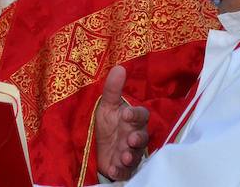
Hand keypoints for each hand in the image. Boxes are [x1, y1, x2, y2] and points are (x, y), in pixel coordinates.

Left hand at [95, 65, 149, 180]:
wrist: (97, 146)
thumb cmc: (107, 123)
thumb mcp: (107, 105)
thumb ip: (112, 89)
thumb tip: (119, 67)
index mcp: (132, 119)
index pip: (141, 116)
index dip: (135, 115)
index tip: (126, 114)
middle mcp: (134, 136)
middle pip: (142, 138)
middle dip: (137, 139)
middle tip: (130, 139)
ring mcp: (130, 153)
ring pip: (136, 156)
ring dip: (131, 157)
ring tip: (124, 157)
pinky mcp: (123, 168)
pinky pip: (125, 172)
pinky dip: (120, 172)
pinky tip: (113, 170)